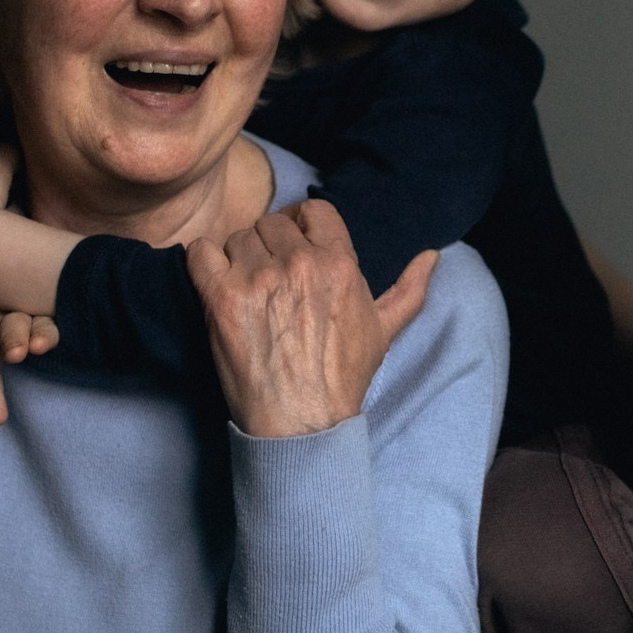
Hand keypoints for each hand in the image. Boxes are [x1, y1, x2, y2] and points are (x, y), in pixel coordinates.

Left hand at [188, 199, 436, 439]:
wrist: (301, 422)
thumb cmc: (342, 378)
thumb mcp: (384, 330)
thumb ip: (409, 288)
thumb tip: (432, 256)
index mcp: (339, 264)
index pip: (313, 210)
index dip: (301, 223)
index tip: (294, 244)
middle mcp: (298, 263)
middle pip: (271, 223)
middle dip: (270, 245)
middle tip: (269, 275)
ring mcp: (257, 279)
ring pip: (237, 238)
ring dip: (238, 258)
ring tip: (245, 288)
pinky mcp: (220, 298)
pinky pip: (200, 253)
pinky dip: (203, 262)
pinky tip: (215, 283)